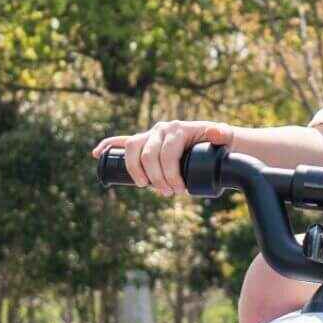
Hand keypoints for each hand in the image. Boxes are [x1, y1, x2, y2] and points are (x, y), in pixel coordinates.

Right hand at [92, 119, 233, 194]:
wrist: (212, 142)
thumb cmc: (218, 143)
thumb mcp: (224, 138)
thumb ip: (223, 134)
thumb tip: (217, 133)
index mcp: (176, 129)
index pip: (167, 153)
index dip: (170, 174)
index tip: (178, 190)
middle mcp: (160, 129)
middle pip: (149, 155)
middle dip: (157, 178)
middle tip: (169, 193)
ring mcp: (150, 135)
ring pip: (133, 151)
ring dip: (137, 171)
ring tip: (148, 187)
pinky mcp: (143, 142)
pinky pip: (121, 141)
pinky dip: (108, 145)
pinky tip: (97, 153)